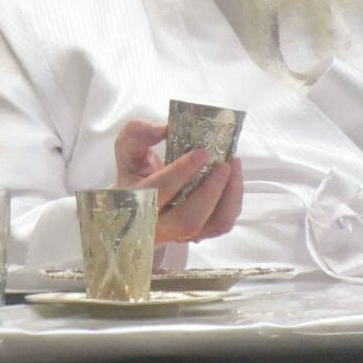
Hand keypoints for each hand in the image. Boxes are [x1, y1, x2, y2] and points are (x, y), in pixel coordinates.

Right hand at [115, 119, 242, 245]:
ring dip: (228, 196)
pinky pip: (222, 224)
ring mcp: (180, 234)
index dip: (181, 173)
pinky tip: (233, 177)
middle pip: (188, 220)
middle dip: (210, 191)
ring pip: (211, 225)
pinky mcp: (199, 233)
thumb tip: (164, 129)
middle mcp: (158, 225)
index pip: (158, 192)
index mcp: (136, 202)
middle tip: (222, 165)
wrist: (140, 201)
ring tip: (234, 166)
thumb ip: (138, 133)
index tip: (201, 152)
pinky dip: (233, 201)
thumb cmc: (136, 172)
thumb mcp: (128, 149)